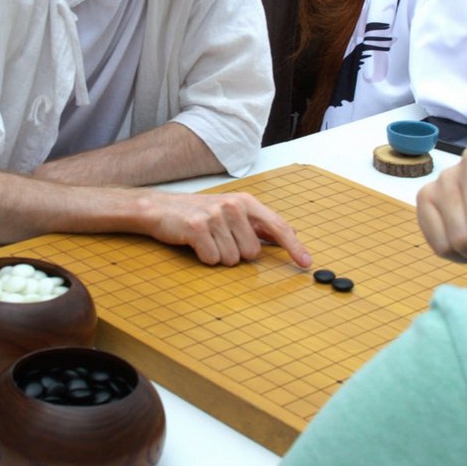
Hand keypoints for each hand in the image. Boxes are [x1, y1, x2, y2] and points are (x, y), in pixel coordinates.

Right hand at [137, 191, 311, 267]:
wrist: (160, 208)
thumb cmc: (198, 213)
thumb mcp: (231, 212)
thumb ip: (257, 225)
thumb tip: (287, 237)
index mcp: (246, 202)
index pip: (278, 226)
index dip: (294, 247)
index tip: (306, 263)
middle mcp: (233, 206)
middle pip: (252, 253)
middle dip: (236, 253)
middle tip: (219, 239)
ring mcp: (215, 216)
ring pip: (232, 259)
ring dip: (218, 256)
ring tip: (207, 240)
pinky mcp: (197, 228)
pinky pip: (212, 259)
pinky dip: (204, 257)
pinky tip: (196, 244)